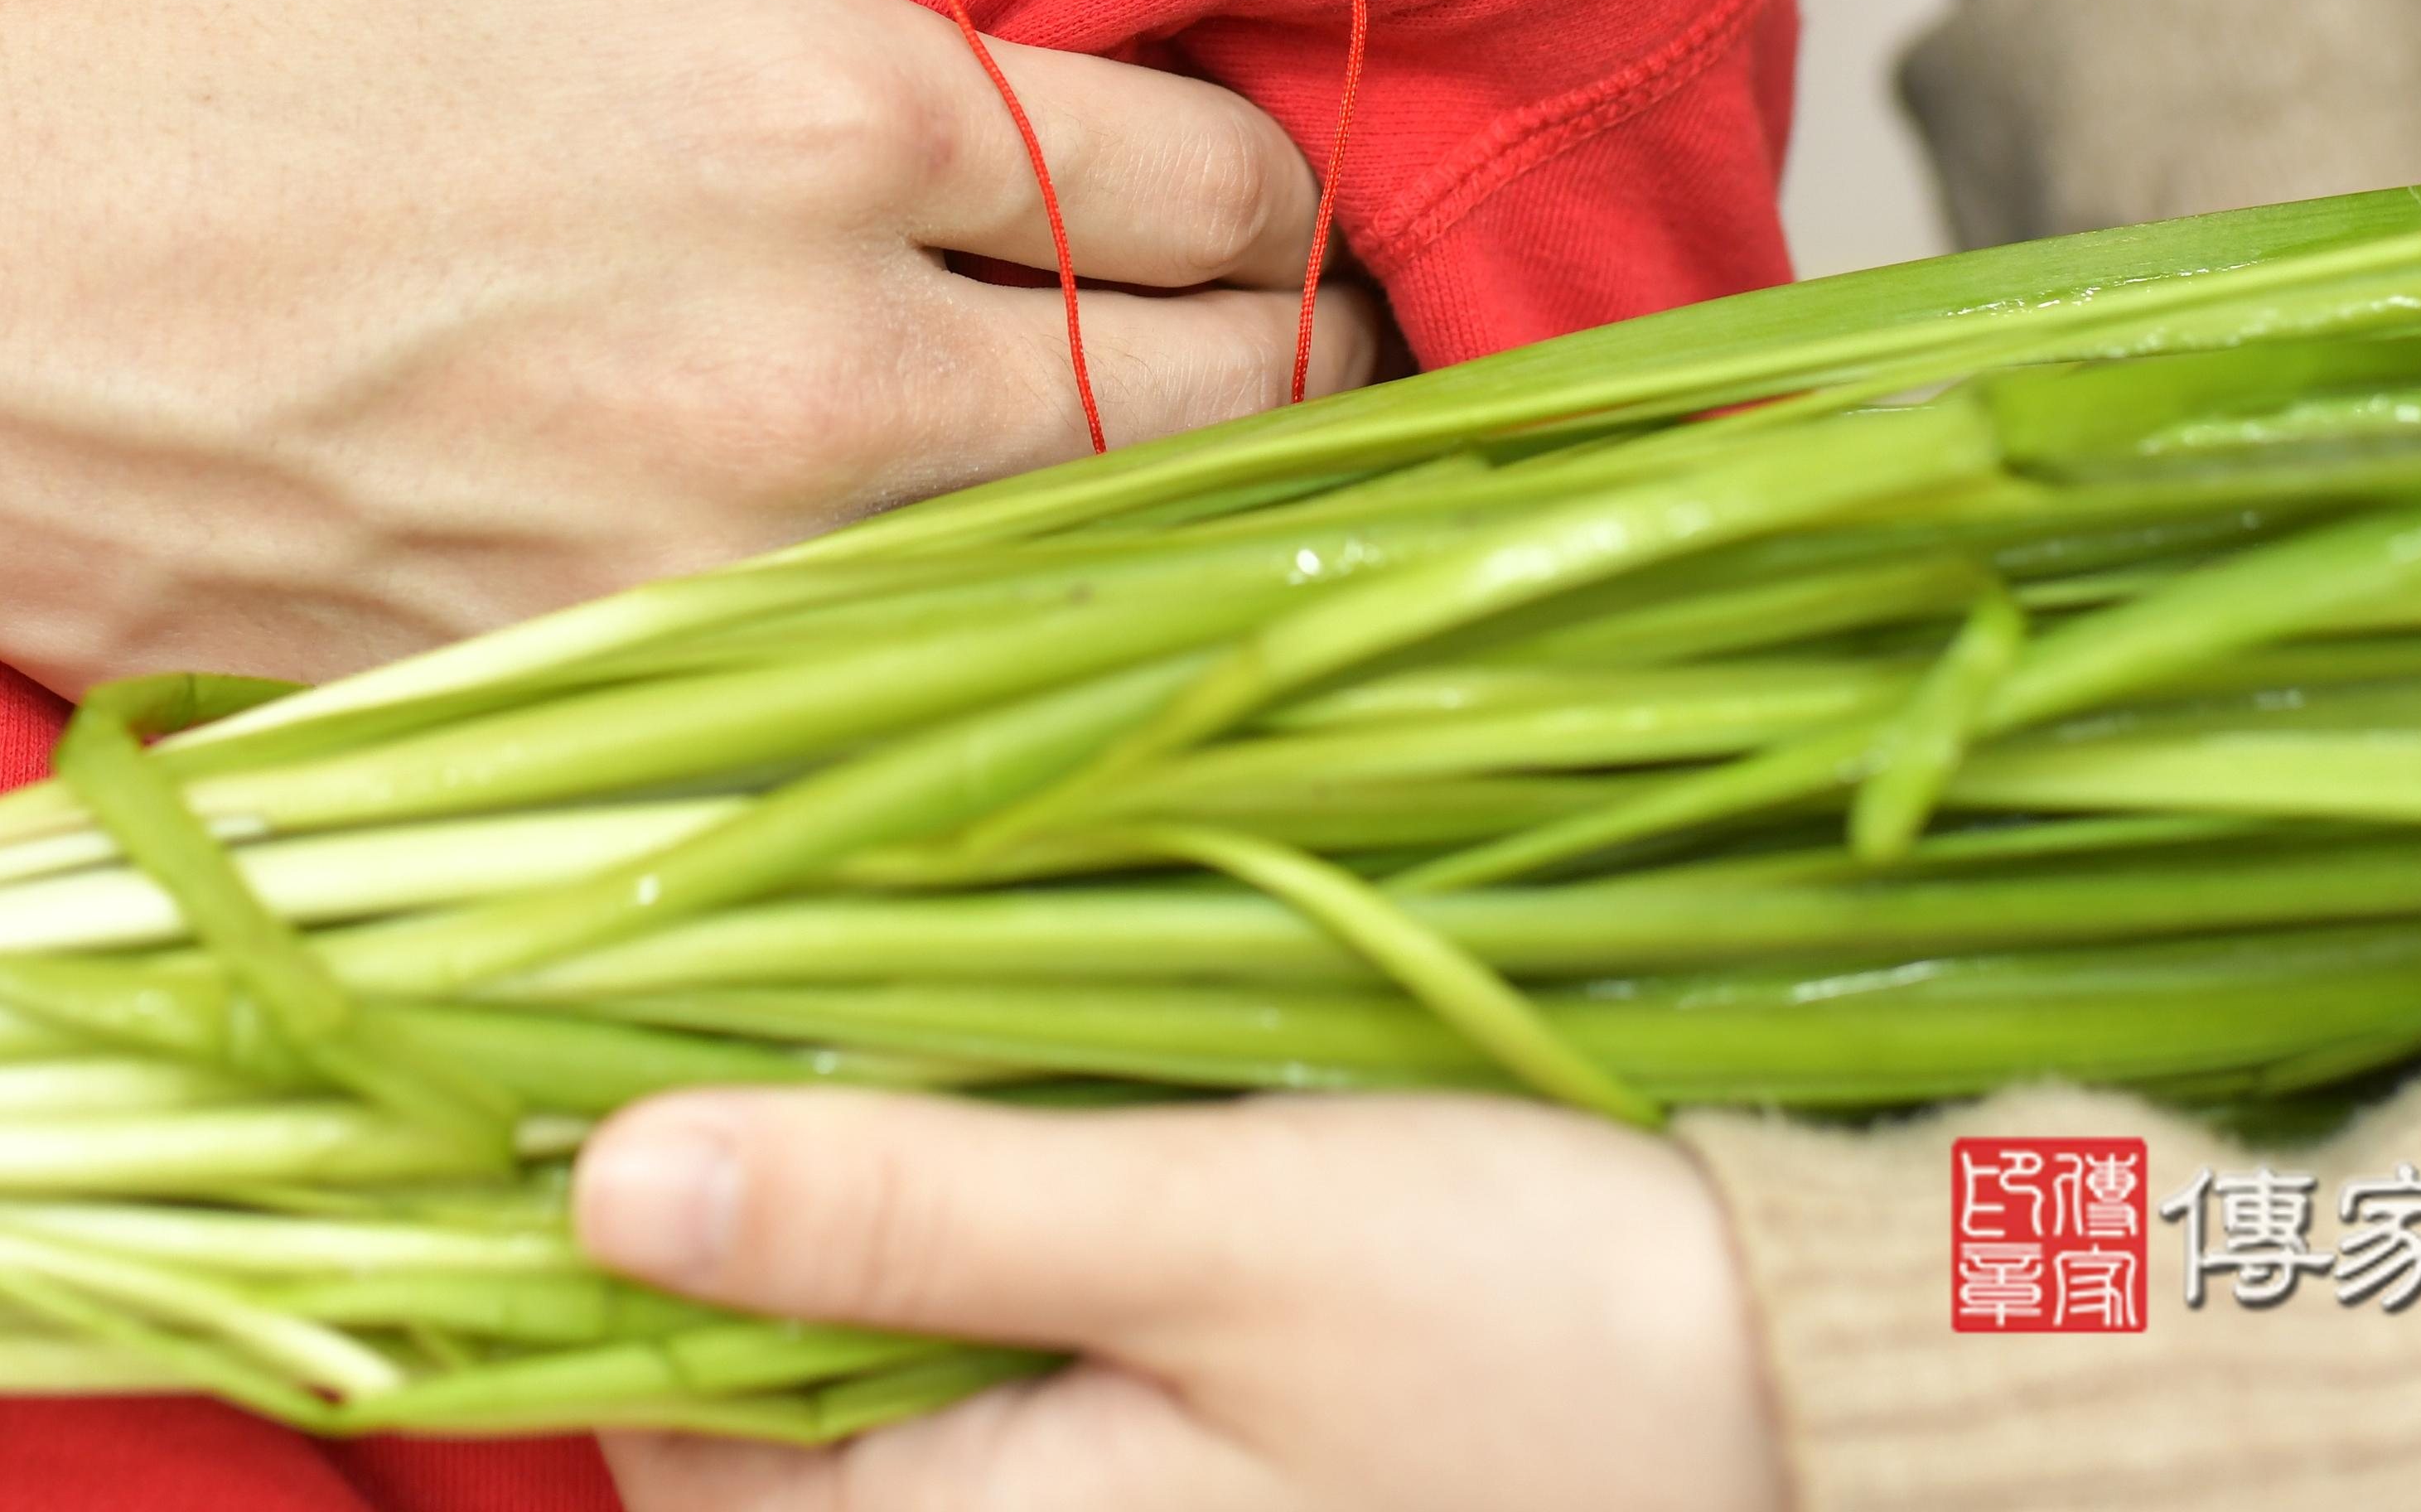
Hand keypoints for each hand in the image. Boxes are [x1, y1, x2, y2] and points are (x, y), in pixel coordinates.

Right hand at [0, 0, 1380, 687]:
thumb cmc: (219, 2)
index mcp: (831, 130)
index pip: (1228, 193)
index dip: (1268, 166)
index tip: (1223, 146)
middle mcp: (816, 389)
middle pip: (1211, 415)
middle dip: (1256, 342)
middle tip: (1190, 285)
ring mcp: (714, 578)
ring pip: (1077, 571)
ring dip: (1117, 490)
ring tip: (1051, 392)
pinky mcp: (606, 704)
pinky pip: (880, 683)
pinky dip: (935, 615)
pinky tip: (866, 517)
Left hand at [576, 1089, 1783, 1511]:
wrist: (1832, 1395)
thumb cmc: (1549, 1321)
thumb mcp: (1210, 1230)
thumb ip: (900, 1214)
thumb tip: (600, 1182)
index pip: (666, 1413)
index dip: (607, 1212)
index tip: (588, 1007)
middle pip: (774, 1391)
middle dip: (753, 1185)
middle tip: (763, 961)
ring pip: (901, 1364)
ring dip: (885, 1196)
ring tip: (908, 1001)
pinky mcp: (1211, 1485)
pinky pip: (1030, 1367)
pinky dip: (1009, 1232)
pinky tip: (1055, 1096)